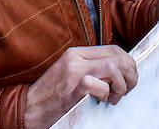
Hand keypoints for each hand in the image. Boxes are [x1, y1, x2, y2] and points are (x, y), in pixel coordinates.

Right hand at [23, 46, 137, 128]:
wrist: (28, 108)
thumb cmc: (51, 96)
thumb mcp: (70, 75)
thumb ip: (90, 69)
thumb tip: (118, 73)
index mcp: (76, 53)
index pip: (113, 49)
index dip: (128, 64)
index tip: (129, 80)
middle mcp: (76, 58)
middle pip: (117, 56)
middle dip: (130, 74)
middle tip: (127, 90)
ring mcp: (73, 71)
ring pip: (113, 66)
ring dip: (121, 85)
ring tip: (114, 98)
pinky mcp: (72, 88)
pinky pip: (98, 84)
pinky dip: (105, 93)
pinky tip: (101, 101)